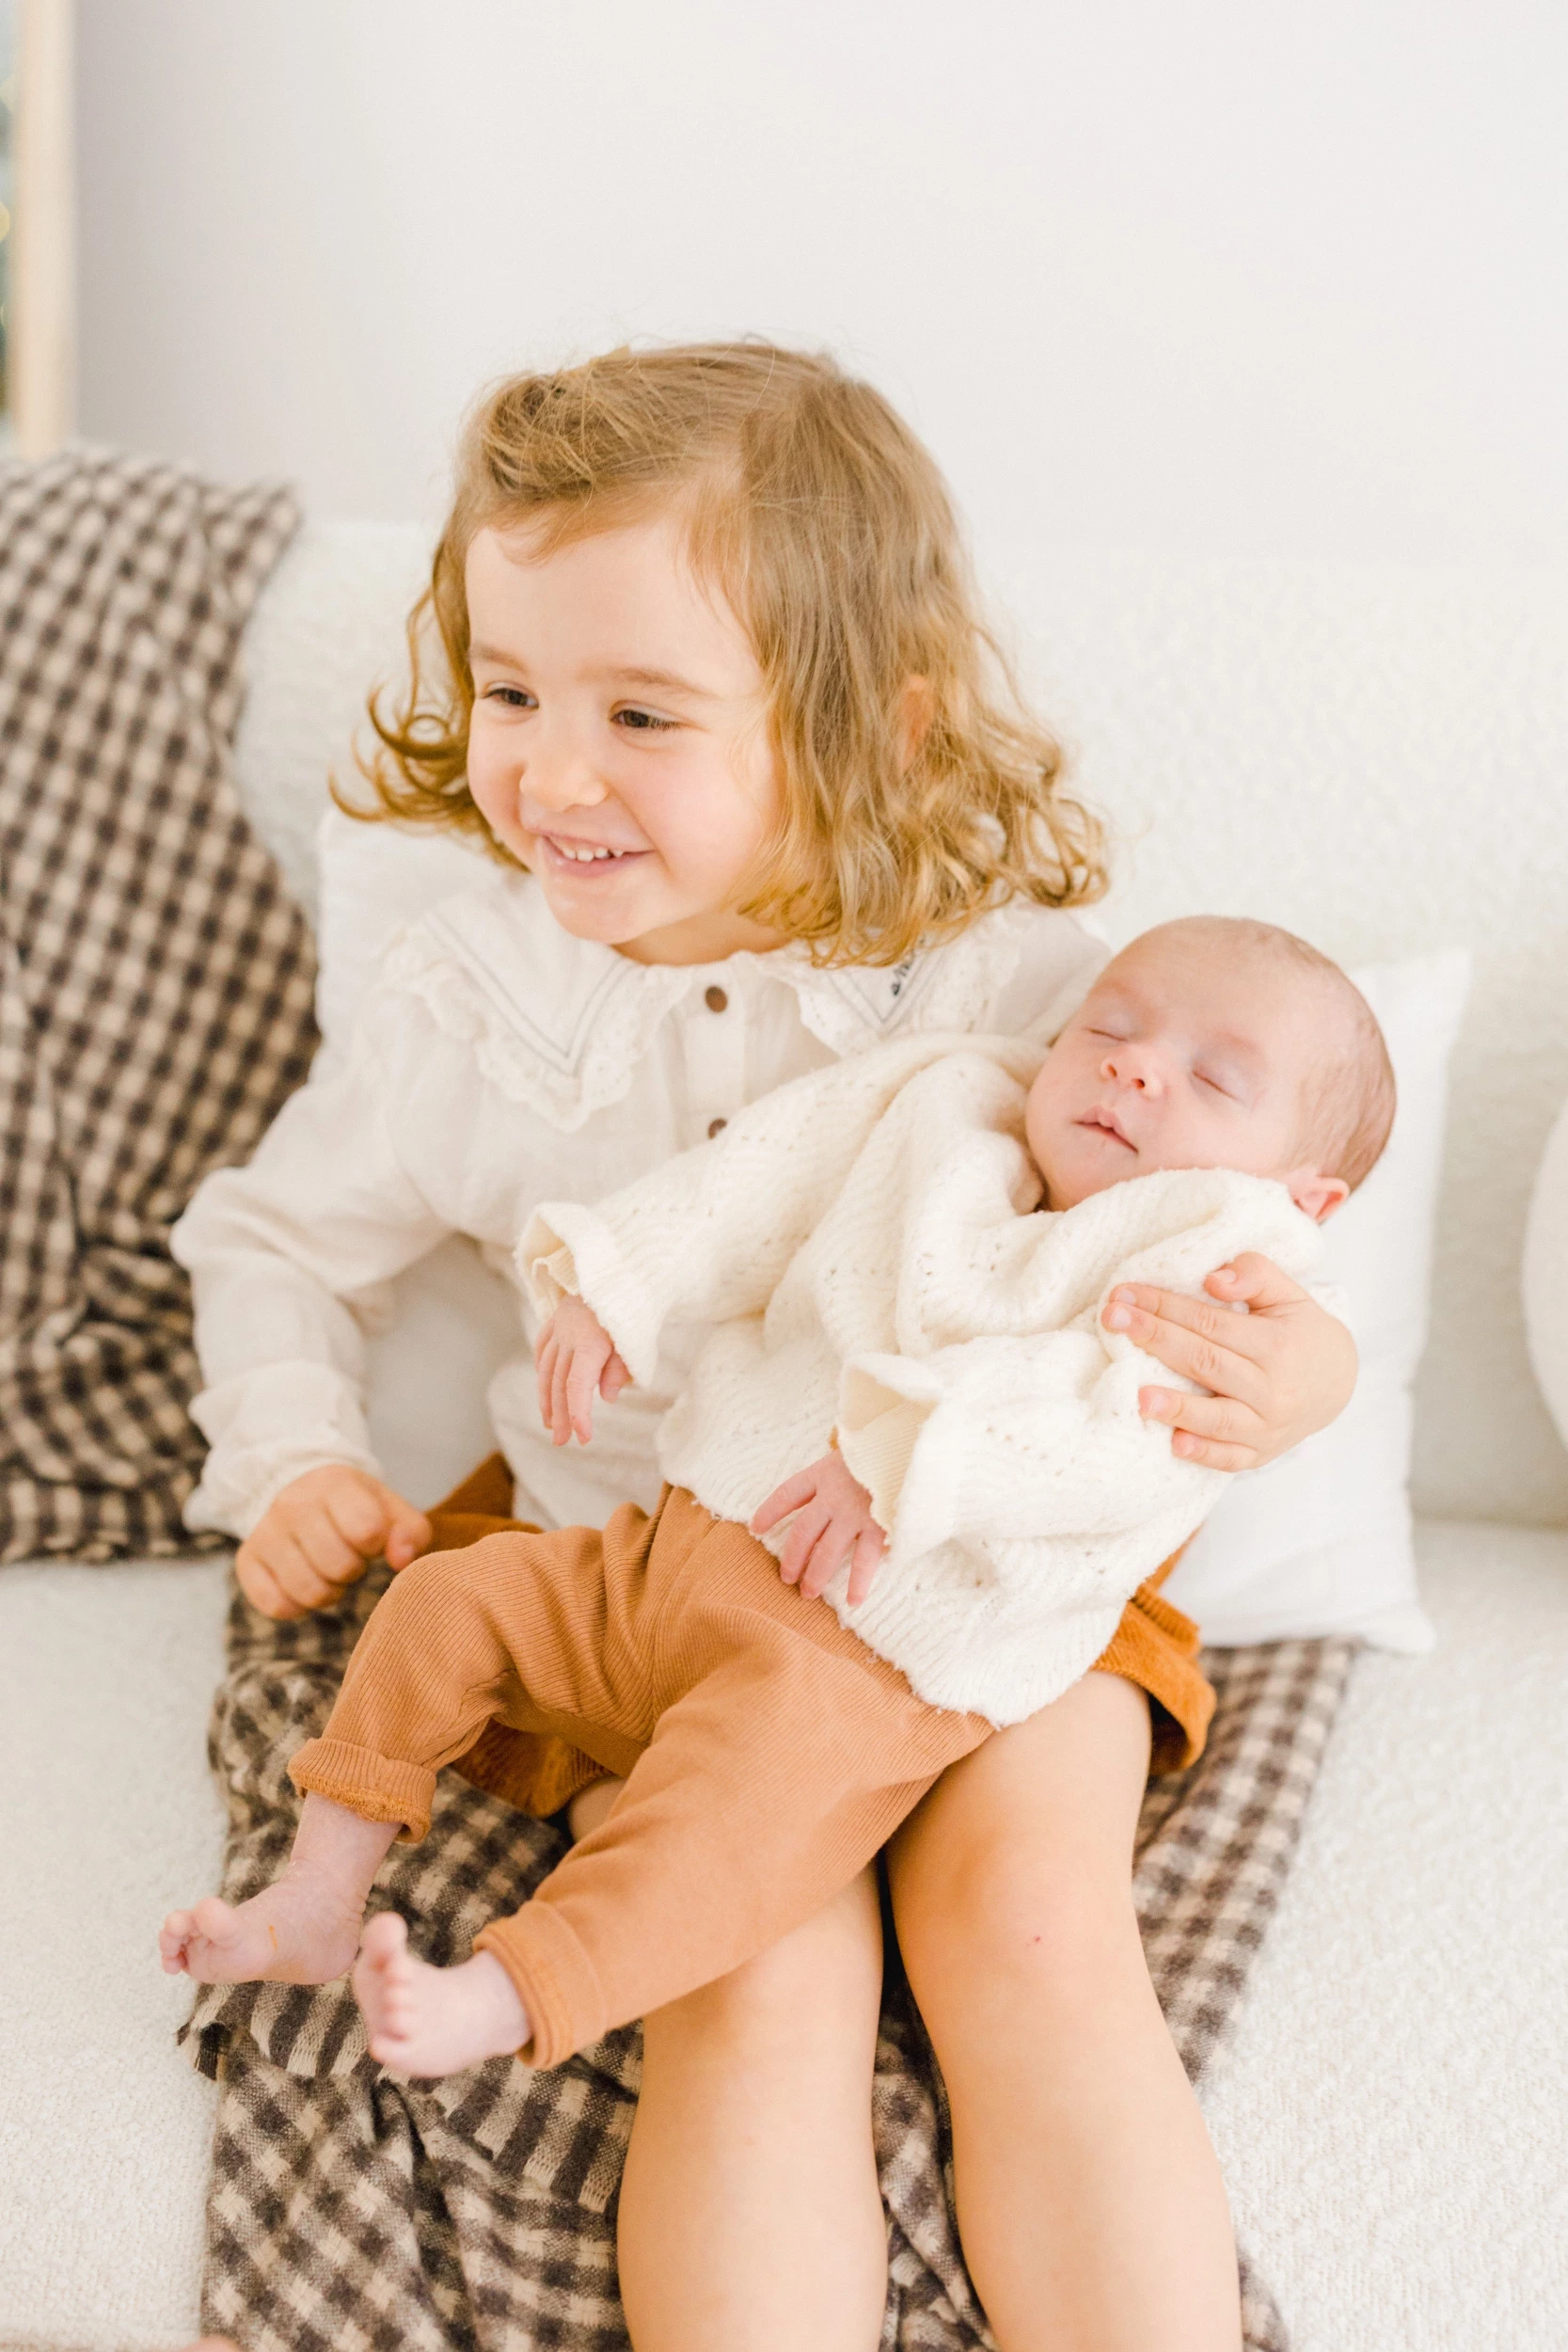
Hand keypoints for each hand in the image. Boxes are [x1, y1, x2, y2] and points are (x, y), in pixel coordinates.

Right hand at [235, 1465, 432, 1619]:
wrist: (293, 1488)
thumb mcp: (387, 1506)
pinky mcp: (247, 1561)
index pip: (366, 1530)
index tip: (369, 1537)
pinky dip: (297, 1606)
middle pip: (340, 1567)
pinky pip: (276, 1606)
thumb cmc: (351, 1506)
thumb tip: (403, 1562)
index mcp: (334, 1485)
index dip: (375, 1544)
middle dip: (353, 1570)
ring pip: (309, 1591)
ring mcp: (266, 1533)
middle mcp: (293, 1505)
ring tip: (327, 1569)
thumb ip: (410, 1531)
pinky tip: (302, 1582)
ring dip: (328, 1591)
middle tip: (348, 1556)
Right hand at [535, 1294, 629, 1445]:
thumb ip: (621, 1368)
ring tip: (549, 1423)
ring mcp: (558, 1326)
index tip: (584, 1437)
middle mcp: (568, 1335)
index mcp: (590, 1342)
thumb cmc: (633, 1307)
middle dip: (560, 1415)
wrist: (618, 1266)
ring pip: (546, 1368)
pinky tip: (545, 1386)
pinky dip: (542, 1369)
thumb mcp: (635, 1339)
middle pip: (559, 1383)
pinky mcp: (554, 1318)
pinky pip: (543, 1348)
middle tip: (562, 1441)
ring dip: (546, 1398)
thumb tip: (607, 1398)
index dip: (578, 1414)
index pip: (578, 1387)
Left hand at [751, 1451, 886, 1604]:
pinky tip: (853, 1600)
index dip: (770, 1511)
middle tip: (787, 1578)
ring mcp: (854, 1512)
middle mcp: (833, 1495)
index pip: (787, 1494)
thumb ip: (841, 1469)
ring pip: (826, 1552)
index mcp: (823, 1473)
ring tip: (808, 1594)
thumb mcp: (854, 1450)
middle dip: (792, 1558)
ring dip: (815, 1575)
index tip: (756, 1527)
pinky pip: (863, 1560)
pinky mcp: (877, 1525)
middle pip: (802, 1532)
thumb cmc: (885, 1447)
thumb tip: (834, 1477)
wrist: (911, 1445)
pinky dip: (858, 1582)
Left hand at [1102, 1249, 1356, 1472]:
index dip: (1166, 1306)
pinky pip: (1231, 1459)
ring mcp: (1268, 1426)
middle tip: (1112, 1321)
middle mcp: (1273, 1388)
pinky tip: (1174, 1444)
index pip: (1210, 1322)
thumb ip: (1255, 1274)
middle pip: (1205, 1362)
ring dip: (1177, 1407)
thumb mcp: (1289, 1294)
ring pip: (1217, 1416)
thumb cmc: (1301, 1332)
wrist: (1337, 1383)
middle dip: (1154, 1339)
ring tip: (1139, 1397)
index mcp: (1277, 1344)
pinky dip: (1205, 1453)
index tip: (1125, 1294)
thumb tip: (1212, 1280)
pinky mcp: (1260, 1453)